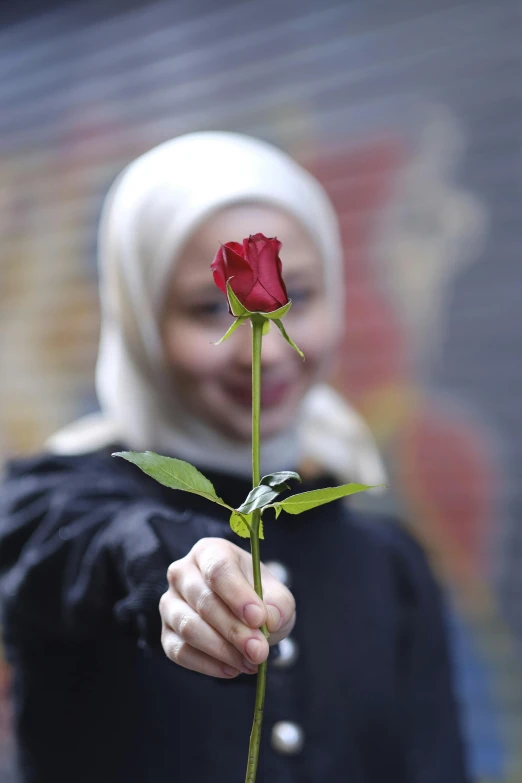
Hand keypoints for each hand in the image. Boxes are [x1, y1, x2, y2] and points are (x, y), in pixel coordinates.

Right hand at [159, 537, 295, 678]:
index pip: (218, 570)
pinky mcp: (166, 633)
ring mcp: (170, 603)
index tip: (258, 619)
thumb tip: (267, 621)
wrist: (246, 616)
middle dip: (234, 630)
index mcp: (210, 551)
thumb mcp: (277, 596)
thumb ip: (277, 605)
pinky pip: (180, 652)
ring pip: (189, 627)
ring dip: (222, 650)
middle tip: (259, 650)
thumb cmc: (259, 598)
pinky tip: (232, 669)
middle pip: (204, 601)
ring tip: (250, 661)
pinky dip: (208, 665)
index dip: (237, 595)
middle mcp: (182, 573)